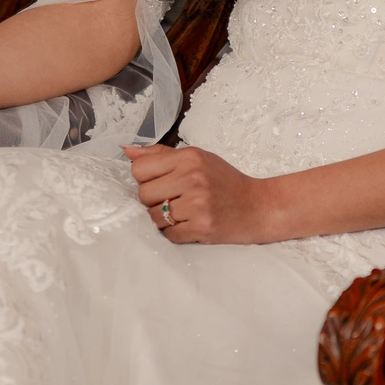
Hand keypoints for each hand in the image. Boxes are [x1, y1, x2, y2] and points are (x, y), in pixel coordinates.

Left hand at [124, 144, 271, 244]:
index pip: (139, 168)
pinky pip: (168, 234)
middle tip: (175, 198)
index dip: (145, 178)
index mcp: (189, 157)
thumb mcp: (197, 158)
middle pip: (143, 194)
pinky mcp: (202, 227)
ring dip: (164, 218)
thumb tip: (126, 150)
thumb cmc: (225, 181)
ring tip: (184, 211)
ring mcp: (197, 204)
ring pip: (153, 216)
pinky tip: (190, 223)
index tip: (160, 182)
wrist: (258, 207)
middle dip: (154, 200)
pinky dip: (175, 232)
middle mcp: (192, 178)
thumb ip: (160, 154)